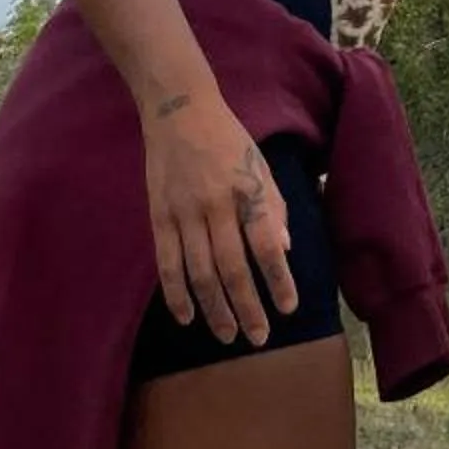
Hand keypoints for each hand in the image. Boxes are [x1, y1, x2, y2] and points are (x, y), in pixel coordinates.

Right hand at [142, 95, 297, 343]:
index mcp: (247, 189)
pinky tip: (187, 318)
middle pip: (233, 267)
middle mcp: (216, 204)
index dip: (279, 280)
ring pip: (200, 273)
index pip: (266, 245)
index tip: (288, 308)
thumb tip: (285, 249)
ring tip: (228, 335)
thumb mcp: (260, 164)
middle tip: (258, 338)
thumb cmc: (228, 138)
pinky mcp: (159, 216)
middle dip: (248, 307)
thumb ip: (273, 206)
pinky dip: (176, 294)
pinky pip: (167, 264)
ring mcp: (184, 212)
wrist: (179, 109)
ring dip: (215, 308)